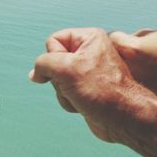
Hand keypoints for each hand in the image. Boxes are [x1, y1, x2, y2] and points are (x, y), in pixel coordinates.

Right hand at [29, 28, 143, 142]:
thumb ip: (43, 63)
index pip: (54, 40)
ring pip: (56, 79)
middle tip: (75, 84)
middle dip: (58, 78)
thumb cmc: (100, 90)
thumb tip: (35, 74)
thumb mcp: (64, 68)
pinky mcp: (86, 89)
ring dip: (62, 92)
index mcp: (89, 38)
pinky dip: (68, 101)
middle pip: (53, 61)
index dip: (54, 57)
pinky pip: (64, 92)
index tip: (68, 69)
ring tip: (80, 96)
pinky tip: (82, 105)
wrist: (122, 118)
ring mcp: (87, 72)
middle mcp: (89, 52)